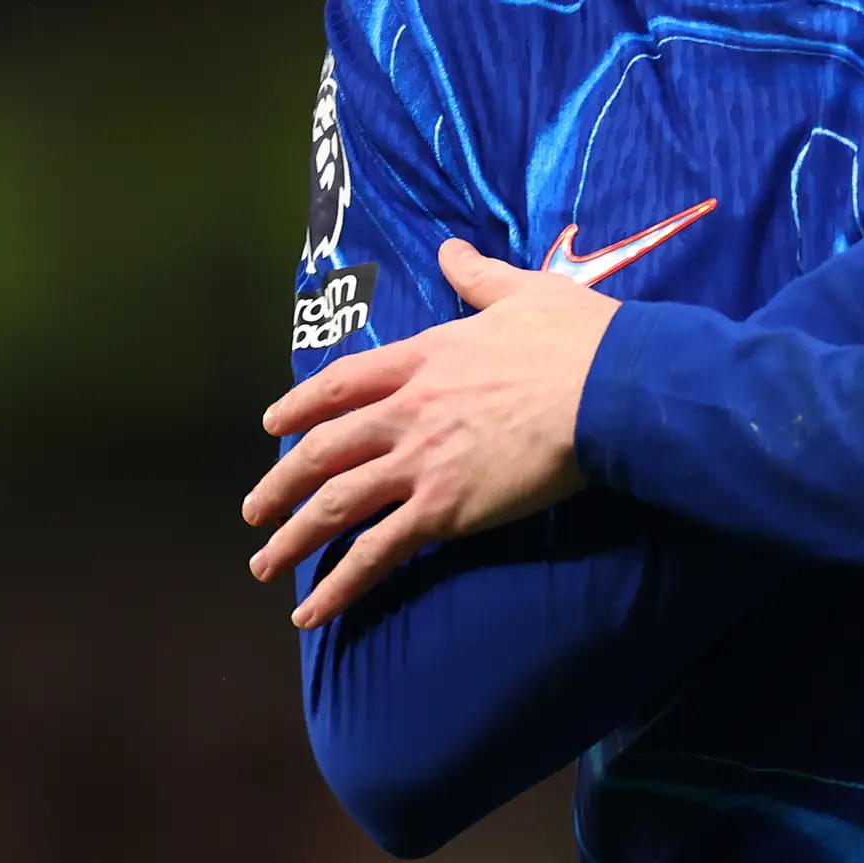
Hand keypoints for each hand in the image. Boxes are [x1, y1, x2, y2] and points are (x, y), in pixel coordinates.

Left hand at [244, 239, 616, 625]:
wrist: (608, 389)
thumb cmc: (575, 339)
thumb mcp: (521, 291)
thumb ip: (477, 276)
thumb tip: (450, 248)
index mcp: (422, 359)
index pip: (341, 383)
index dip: (300, 405)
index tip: (272, 422)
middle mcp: (406, 412)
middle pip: (322, 450)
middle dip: (280, 484)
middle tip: (255, 512)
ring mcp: (420, 463)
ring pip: (335, 504)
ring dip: (293, 540)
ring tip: (265, 566)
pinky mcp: (444, 511)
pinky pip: (378, 552)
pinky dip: (340, 586)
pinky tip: (313, 614)